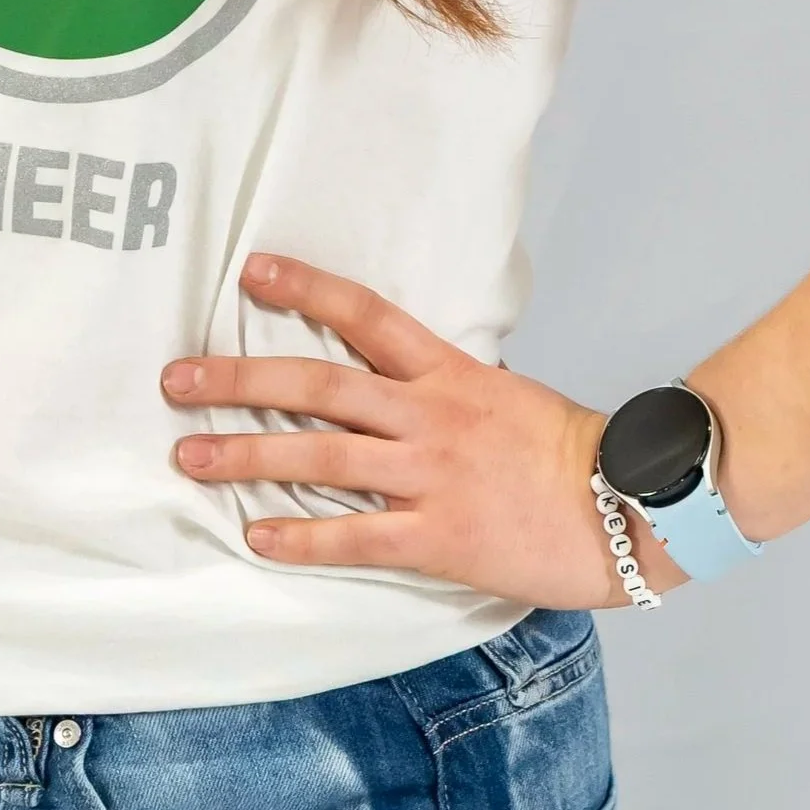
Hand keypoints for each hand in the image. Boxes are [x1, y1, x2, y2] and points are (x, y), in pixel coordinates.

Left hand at [162, 254, 685, 609]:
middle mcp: (431, 416)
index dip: (306, 290)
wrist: (631, 506)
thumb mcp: (506, 397)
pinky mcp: (440, 537)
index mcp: (451, 373)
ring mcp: (433, 476)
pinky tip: (256, 536)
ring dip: (248, 454)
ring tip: (190, 455)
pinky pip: (356, 537)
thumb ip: (447, 389)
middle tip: (179, 378)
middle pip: (320, 385)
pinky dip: (302, 537)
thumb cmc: (571, 454)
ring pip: (323, 456)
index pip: (366, 315)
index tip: (251, 273)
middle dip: (242, 379)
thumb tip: (396, 382)